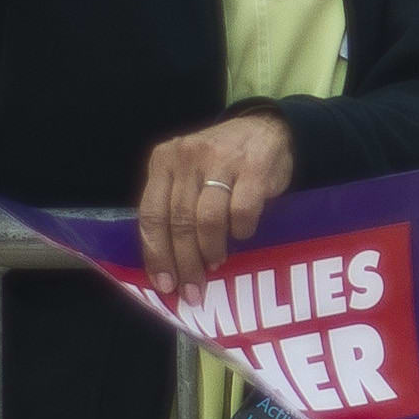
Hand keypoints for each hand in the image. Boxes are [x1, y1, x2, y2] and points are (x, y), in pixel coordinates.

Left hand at [136, 107, 296, 294]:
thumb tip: (167, 263)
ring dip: (210, 251)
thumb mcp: (186, 172)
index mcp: (163, 160)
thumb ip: (173, 204)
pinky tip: (241, 235)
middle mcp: (187, 157)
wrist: (267, 128)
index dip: (157, 254)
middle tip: (192, 289)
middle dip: (184, 262)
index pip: (152, 214)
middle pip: (178, 221)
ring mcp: (221, 160)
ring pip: (207, 220)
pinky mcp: (254, 168)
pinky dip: (240, 232)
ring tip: (215, 264)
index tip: (164, 283)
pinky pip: (242, 212)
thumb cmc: (221, 161)